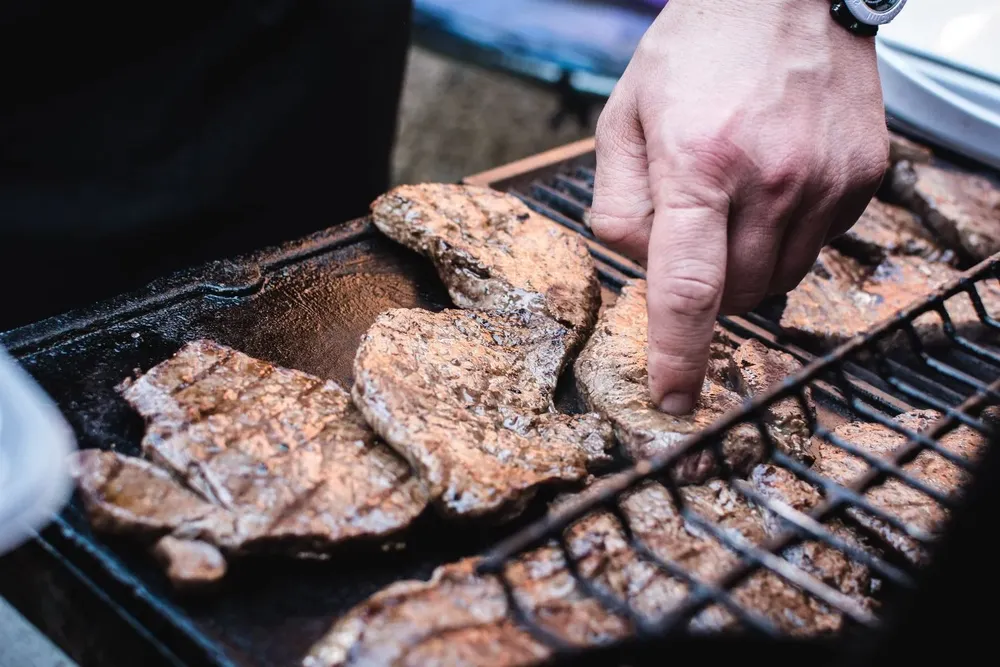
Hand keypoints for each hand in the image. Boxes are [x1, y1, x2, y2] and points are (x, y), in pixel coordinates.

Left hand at [591, 0, 887, 413]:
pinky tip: (772, 185)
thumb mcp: (624, 117)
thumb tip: (639, 266)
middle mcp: (771, 179)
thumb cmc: (694, 52)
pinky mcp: (863, 178)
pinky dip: (784, 238)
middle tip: (692, 232)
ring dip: (744, 268)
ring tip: (732, 200)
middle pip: (734, 294)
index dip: (678, 357)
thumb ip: (616, 204)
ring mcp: (825, 181)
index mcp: (699, 165)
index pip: (687, 290)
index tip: (672, 400)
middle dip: (705, 290)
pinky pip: (817, 247)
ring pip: (778, 280)